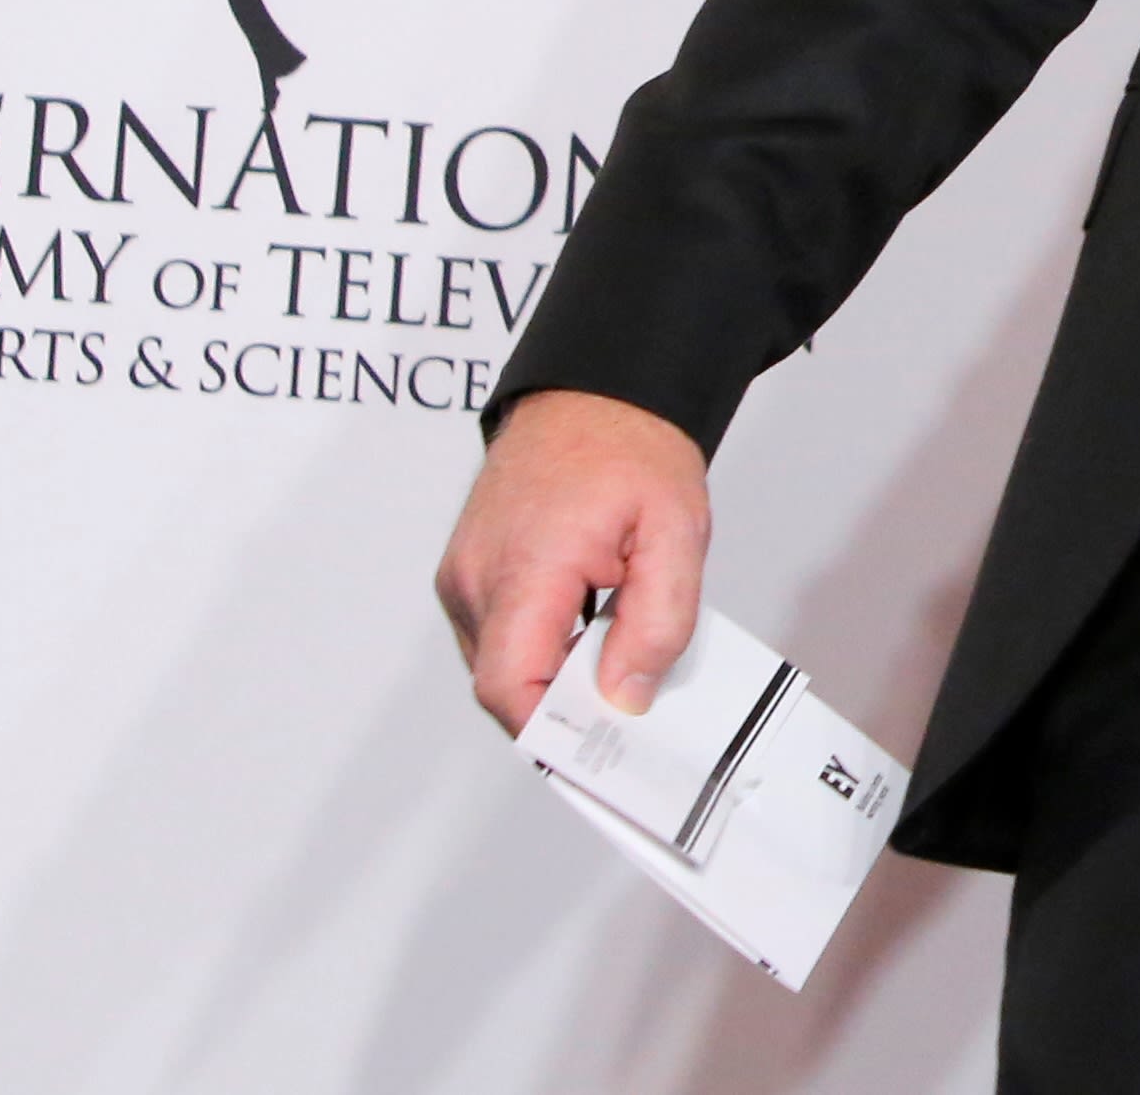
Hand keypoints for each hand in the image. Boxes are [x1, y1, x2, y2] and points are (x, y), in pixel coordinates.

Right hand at [433, 387, 711, 734]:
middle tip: (627, 705)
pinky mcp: (466, 574)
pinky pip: (496, 637)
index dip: (554, 732)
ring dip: (552, 676)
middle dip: (564, 708)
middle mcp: (475, 577)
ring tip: (611, 649)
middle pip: (505, 687)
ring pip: (499, 666)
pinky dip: (537, 648)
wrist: (592, 392)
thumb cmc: (630, 449)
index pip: (510, 687)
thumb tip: (625, 698)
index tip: (605, 748)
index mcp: (525, 567)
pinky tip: (584, 628)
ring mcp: (463, 576)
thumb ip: (657, 622)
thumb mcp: (677, 532)